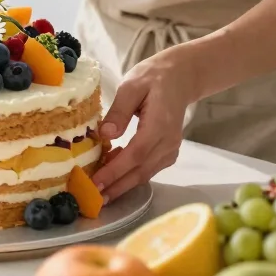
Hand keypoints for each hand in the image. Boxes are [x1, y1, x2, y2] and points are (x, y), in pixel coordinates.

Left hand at [92, 53, 189, 204]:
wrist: (180, 78)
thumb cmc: (153, 77)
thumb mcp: (131, 86)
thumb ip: (119, 110)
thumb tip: (105, 135)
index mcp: (159, 124)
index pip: (136, 154)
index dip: (116, 171)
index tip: (96, 182)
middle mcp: (168, 142)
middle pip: (141, 171)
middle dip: (117, 186)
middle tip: (95, 198)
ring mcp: (171, 148)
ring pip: (146, 173)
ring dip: (123, 184)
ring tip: (101, 190)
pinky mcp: (169, 151)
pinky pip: (150, 168)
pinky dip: (132, 175)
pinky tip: (115, 173)